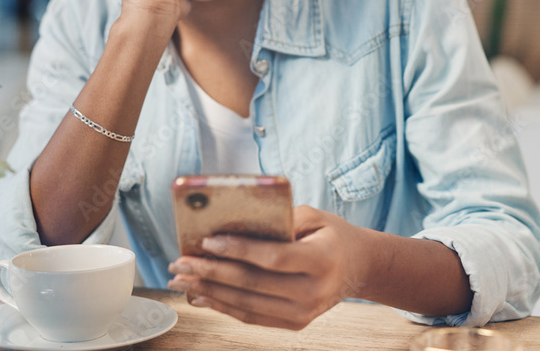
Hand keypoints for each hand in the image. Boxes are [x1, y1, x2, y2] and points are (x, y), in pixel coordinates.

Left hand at [166, 206, 371, 329]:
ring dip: (209, 291)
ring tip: (182, 279)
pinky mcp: (295, 323)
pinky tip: (202, 294)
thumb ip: (279, 219)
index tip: (207, 241)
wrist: (359, 267)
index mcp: (322, 260)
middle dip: (211, 272)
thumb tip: (233, 224)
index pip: (272, 257)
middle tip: (180, 261)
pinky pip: (252, 316)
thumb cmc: (332, 235)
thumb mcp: (314, 216)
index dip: (237, 250)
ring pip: (246, 304)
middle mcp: (314, 292)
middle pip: (252, 284)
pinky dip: (223, 306)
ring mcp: (304, 313)